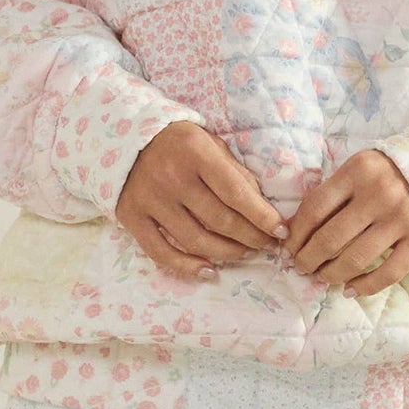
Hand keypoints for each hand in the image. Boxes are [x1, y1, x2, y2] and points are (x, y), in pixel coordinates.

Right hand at [116, 119, 288, 279]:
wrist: (127, 138)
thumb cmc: (179, 142)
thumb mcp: (211, 143)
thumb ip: (234, 173)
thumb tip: (262, 209)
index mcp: (195, 153)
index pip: (236, 193)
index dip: (263, 217)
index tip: (281, 231)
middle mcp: (171, 177)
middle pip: (220, 220)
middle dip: (251, 237)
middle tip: (267, 245)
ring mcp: (150, 199)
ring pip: (196, 240)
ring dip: (227, 253)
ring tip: (244, 253)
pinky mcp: (131, 216)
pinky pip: (161, 252)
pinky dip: (187, 267)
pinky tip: (209, 270)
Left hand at [283, 149, 408, 298]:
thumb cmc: (389, 173)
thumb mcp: (359, 169)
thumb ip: (333, 193)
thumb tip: (295, 231)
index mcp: (359, 171)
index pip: (315, 208)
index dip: (297, 233)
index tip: (288, 247)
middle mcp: (380, 194)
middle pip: (330, 238)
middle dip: (308, 259)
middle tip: (301, 267)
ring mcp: (402, 218)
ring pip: (355, 259)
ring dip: (331, 275)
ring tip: (322, 277)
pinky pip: (388, 273)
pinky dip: (365, 286)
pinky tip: (350, 290)